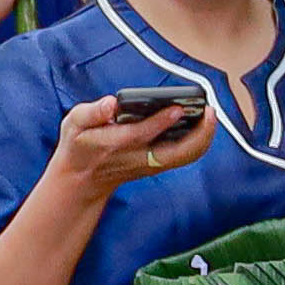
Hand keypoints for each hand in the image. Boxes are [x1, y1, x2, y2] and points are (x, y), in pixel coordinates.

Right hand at [40, 92, 202, 202]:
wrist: (82, 180)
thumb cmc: (79, 146)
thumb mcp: (74, 125)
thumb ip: (92, 113)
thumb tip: (111, 104)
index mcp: (116, 144)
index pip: (142, 134)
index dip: (161, 121)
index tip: (177, 107)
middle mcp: (138, 157)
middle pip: (177, 153)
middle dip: (199, 134)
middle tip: (210, 111)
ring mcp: (151, 164)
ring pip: (185, 156)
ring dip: (203, 138)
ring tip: (211, 114)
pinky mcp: (158, 164)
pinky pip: (185, 155)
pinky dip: (199, 141)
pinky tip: (204, 123)